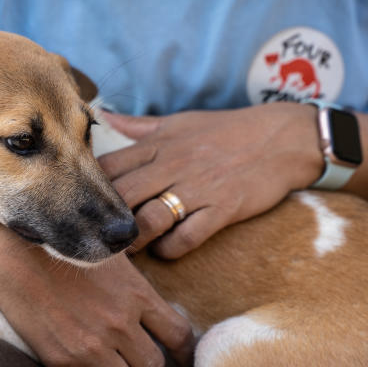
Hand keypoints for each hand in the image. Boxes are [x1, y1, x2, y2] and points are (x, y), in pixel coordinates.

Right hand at [0, 230, 194, 366]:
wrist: (13, 257)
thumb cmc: (64, 250)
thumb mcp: (112, 256)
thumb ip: (137, 286)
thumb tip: (157, 308)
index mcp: (137, 296)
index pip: (179, 335)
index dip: (185, 354)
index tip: (182, 362)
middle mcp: (119, 324)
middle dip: (144, 366)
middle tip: (130, 358)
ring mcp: (90, 345)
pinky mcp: (60, 360)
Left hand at [98, 103, 322, 258]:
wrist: (283, 138)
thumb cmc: (227, 130)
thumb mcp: (179, 121)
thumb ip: (139, 127)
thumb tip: (103, 117)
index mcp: (158, 144)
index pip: (109, 166)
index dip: (90, 188)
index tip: (85, 204)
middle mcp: (173, 165)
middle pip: (123, 196)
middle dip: (106, 220)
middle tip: (98, 237)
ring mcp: (198, 188)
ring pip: (150, 219)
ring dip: (135, 239)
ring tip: (129, 248)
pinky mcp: (223, 208)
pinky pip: (187, 236)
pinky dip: (171, 249)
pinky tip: (167, 250)